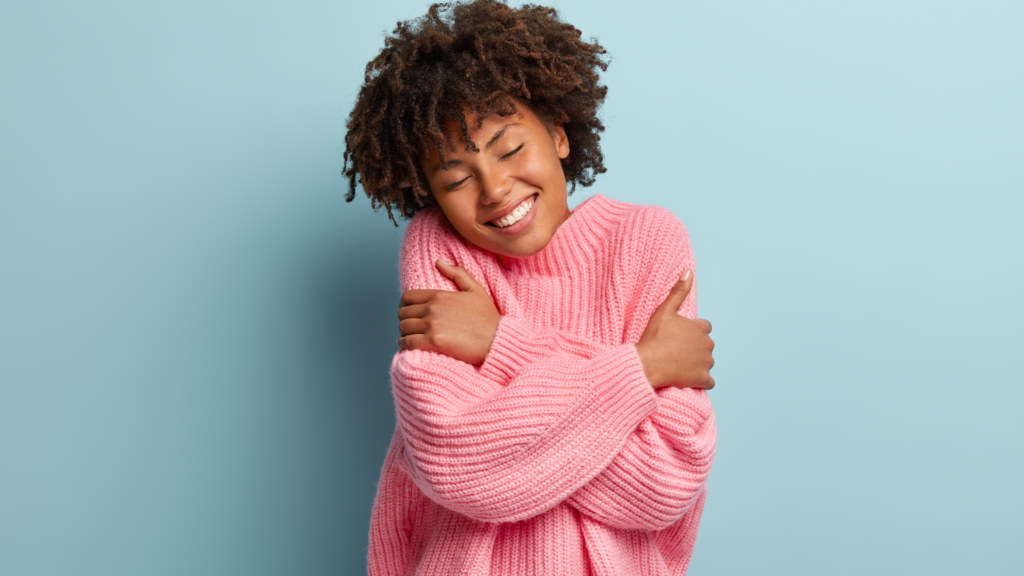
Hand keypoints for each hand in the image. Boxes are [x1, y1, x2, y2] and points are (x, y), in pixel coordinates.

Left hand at [397, 259, 500, 364]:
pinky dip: (404, 344)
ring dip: (404, 332)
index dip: (405, 305)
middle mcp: (433, 308)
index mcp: (440, 295)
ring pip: (403, 327)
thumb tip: (438, 262)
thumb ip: (457, 273)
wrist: (496, 340)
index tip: (409, 311)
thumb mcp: (476, 290)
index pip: (408, 297)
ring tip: (410, 336)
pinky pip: (408, 342)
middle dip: (405, 319)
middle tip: (410, 325)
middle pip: (403, 312)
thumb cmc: (488, 318)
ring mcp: (432, 325)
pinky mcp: (433, 342)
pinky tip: (407, 345)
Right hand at [634, 269, 715, 389]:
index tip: (679, 336)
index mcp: (701, 328)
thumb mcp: (665, 311)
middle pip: (706, 345)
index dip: (692, 331)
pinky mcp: (703, 379)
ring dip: (698, 364)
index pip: (704, 327)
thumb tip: (688, 271)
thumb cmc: (655, 337)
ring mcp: (706, 363)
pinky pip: (709, 382)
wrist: (649, 363)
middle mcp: (708, 345)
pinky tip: (690, 379)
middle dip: (696, 348)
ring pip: (707, 362)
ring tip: (679, 365)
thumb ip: (679, 291)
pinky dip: (701, 381)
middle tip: (676, 351)